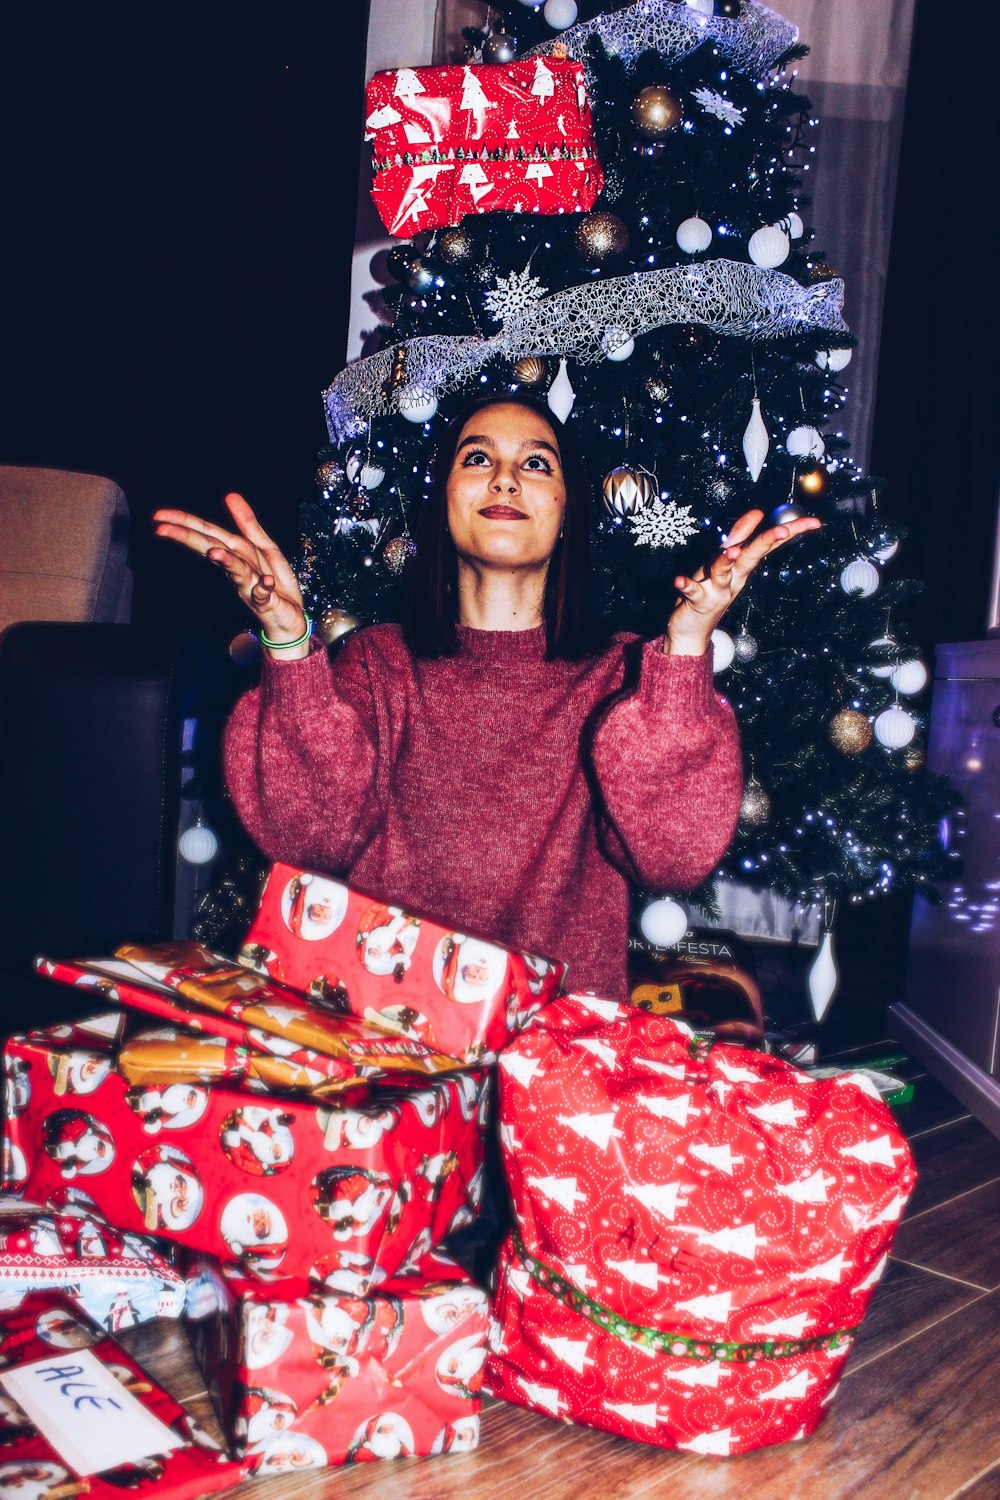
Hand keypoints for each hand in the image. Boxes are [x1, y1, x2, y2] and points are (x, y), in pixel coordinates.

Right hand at [153, 493, 307, 650]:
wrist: (290, 619)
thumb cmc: (274, 583)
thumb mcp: (264, 548)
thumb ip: (247, 524)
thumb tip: (230, 495)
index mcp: (236, 553)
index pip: (208, 533)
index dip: (185, 522)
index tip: (159, 515)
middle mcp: (237, 570)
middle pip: (213, 548)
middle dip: (188, 537)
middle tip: (161, 528)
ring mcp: (250, 587)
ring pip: (238, 572)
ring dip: (227, 562)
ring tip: (213, 552)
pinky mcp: (266, 603)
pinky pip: (264, 596)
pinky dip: (263, 589)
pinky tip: (266, 582)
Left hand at [665, 507, 821, 655]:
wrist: (692, 632)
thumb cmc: (709, 591)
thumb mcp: (726, 560)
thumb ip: (740, 536)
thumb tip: (759, 513)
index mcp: (742, 566)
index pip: (769, 545)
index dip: (791, 532)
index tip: (813, 522)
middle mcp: (733, 578)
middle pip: (752, 557)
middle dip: (766, 543)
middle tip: (782, 531)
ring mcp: (716, 590)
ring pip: (723, 573)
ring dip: (727, 562)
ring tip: (731, 551)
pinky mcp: (697, 601)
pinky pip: (692, 592)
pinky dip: (687, 585)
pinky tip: (680, 579)